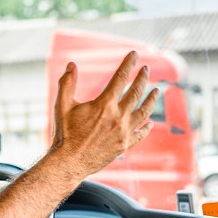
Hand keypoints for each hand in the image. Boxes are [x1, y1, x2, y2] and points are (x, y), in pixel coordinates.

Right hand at [50, 51, 158, 176]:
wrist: (69, 162)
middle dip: (143, 78)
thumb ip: (67, 84)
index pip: (120, 78)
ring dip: (151, 100)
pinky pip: (140, 134)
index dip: (128, 64)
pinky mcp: (124, 145)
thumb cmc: (64, 134)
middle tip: (146, 69)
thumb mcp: (61, 106)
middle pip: (136, 93)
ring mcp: (123, 132)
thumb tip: (71, 65)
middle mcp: (117, 117)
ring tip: (156, 91)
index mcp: (103, 105)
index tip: (134, 55)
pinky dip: (146, 127)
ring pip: (143, 112)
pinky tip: (150, 122)